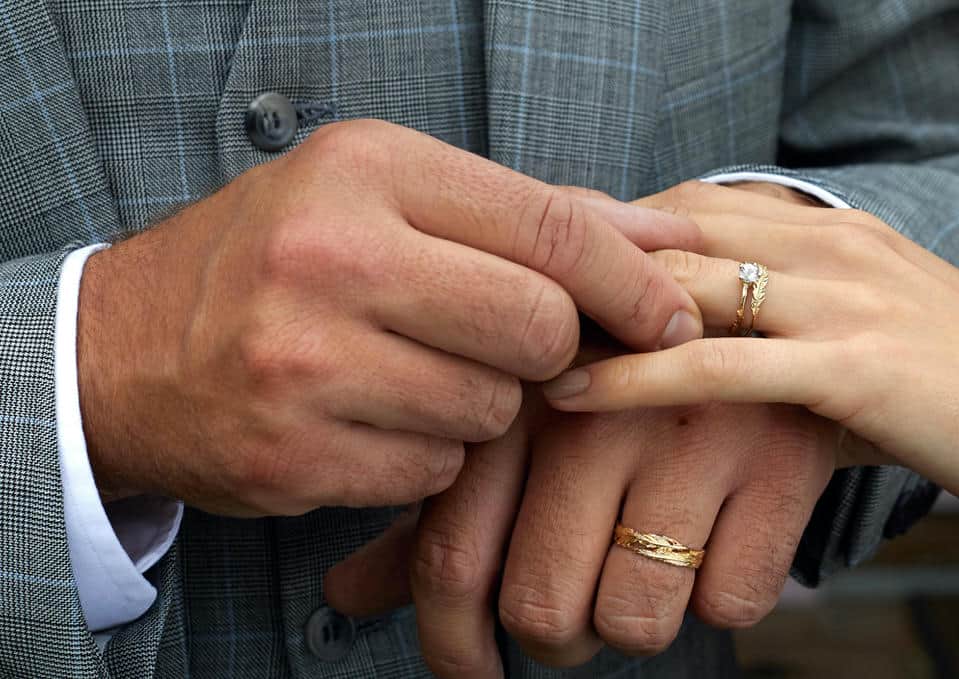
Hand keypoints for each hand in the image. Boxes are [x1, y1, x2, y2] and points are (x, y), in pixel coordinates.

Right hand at [76, 120, 702, 514]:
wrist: (124, 350)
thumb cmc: (276, 260)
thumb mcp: (385, 196)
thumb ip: (526, 215)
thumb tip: (665, 235)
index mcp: (365, 171)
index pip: (548, 227)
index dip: (632, 281)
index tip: (672, 316)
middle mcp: (330, 258)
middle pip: (538, 328)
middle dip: (548, 350)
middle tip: (508, 343)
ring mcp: (303, 362)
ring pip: (491, 411)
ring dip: (479, 405)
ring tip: (412, 373)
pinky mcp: (292, 454)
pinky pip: (434, 470)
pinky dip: (428, 453)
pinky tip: (374, 420)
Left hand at [326, 402, 835, 675]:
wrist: (752, 287)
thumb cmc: (617, 367)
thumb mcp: (521, 413)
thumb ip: (439, 505)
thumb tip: (346, 595)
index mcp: (513, 397)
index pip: (452, 558)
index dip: (452, 644)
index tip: (474, 672)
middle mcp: (594, 414)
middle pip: (542, 607)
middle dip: (555, 636)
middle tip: (578, 607)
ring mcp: (688, 436)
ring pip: (635, 620)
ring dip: (637, 619)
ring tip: (648, 565)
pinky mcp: (778, 459)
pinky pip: (731, 601)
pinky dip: (721, 591)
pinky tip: (716, 535)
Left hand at [544, 188, 958, 550]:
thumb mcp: (869, 335)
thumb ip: (791, 327)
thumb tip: (712, 357)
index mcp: (834, 230)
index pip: (694, 205)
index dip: (607, 228)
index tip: (536, 258)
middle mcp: (832, 244)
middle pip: (673, 224)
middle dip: (577, 252)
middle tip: (492, 281)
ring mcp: (845, 300)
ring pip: (686, 280)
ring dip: (588, 305)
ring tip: (506, 331)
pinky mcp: (856, 368)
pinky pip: (721, 367)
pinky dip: (637, 379)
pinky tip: (572, 395)